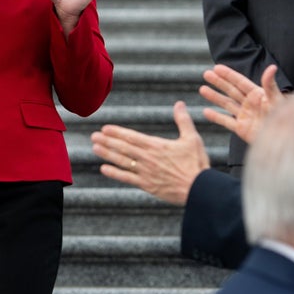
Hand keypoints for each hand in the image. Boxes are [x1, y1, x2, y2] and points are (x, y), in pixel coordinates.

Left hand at [91, 101, 209, 204]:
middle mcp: (147, 158)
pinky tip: (104, 168)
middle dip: (107, 141)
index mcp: (156, 146)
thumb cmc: (197, 164)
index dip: (117, 132)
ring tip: (95, 147)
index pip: (132, 137)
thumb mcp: (192, 138)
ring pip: (122, 161)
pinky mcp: (147, 185)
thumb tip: (179, 104)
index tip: (105, 128)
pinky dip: (114, 173)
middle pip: (123, 148)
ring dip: (107, 154)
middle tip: (94, 136)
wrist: (199, 189)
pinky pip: (127, 178)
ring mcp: (145, 172)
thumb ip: (183, 120)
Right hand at [199, 64, 282, 143]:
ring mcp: (245, 116)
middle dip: (218, 82)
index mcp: (258, 95)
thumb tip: (271, 67)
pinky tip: (205, 112)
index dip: (228, 75)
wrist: (285, 140)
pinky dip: (215, 117)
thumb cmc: (285, 119)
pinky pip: (226, 121)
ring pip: (226, 104)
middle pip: (231, 90)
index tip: (217, 68)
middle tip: (206, 74)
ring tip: (202, 89)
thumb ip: (270, 84)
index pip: (240, 82)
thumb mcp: (277, 100)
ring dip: (214, 97)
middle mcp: (250, 104)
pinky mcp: (242, 129)